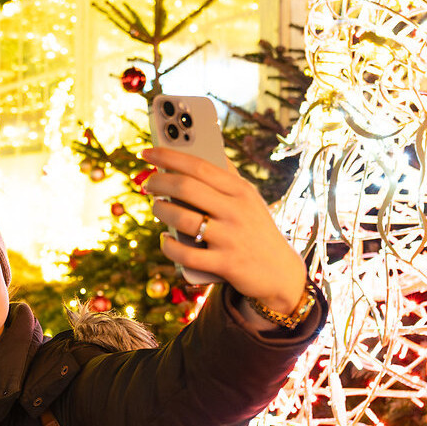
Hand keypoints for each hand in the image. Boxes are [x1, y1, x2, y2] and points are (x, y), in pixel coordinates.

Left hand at [142, 147, 306, 313]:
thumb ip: (226, 177)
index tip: (147, 152)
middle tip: (147, 184)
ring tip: (157, 208)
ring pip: (181, 219)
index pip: (199, 165)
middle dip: (158, 182)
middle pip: (186, 188)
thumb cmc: (256, 230)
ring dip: (161, 212)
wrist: (280, 273)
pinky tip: (165, 240)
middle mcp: (237, 211)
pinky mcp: (225, 264)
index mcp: (241, 190)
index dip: (168, 157)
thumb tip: (194, 153)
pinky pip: (185, 254)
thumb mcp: (249, 199)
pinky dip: (169, 246)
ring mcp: (231, 238)